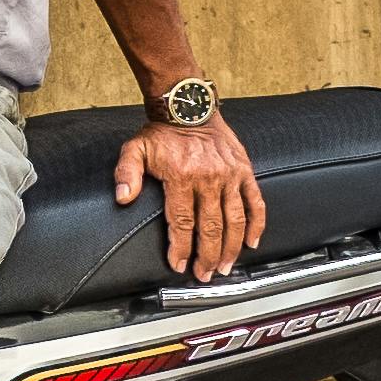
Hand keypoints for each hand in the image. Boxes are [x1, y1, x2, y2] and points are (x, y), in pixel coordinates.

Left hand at [115, 114, 262, 277]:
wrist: (188, 106)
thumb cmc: (162, 132)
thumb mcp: (136, 150)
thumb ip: (126, 174)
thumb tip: (123, 197)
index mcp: (181, 178)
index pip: (182, 223)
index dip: (181, 248)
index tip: (179, 265)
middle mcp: (208, 179)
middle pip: (210, 228)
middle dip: (208, 256)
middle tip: (205, 275)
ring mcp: (229, 176)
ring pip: (234, 220)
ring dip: (232, 248)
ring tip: (226, 267)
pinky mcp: (244, 170)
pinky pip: (255, 201)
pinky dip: (257, 223)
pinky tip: (253, 242)